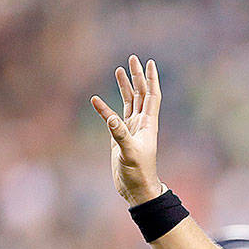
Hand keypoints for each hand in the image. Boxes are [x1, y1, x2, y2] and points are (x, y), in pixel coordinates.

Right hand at [90, 55, 163, 205]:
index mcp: (148, 125)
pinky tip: (96, 100)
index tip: (150, 63)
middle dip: (137, 77)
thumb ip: (119, 134)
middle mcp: (141, 124)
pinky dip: (105, 108)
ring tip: (120, 70)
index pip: (152, 96)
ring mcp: (130, 130)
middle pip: (141, 94)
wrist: (136, 189)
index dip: (151, 79)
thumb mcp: (129, 153)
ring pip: (129, 103)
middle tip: (133, 59)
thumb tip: (110, 116)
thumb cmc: (138, 173)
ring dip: (125, 87)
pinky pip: (112, 117)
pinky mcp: (120, 137)